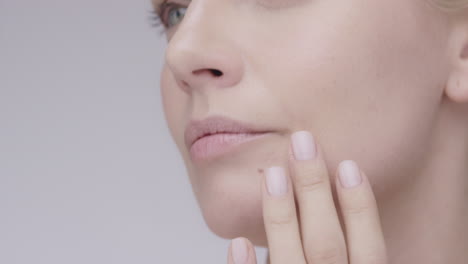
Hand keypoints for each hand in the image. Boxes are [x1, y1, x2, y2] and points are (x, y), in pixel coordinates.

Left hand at [227, 131, 387, 263]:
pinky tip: (239, 242)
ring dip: (282, 218)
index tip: (349, 164)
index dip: (361, 208)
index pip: (371, 250)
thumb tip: (331, 193)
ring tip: (273, 174)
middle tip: (303, 143)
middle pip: (327, 246)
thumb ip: (346, 249)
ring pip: (292, 262)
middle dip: (315, 192)